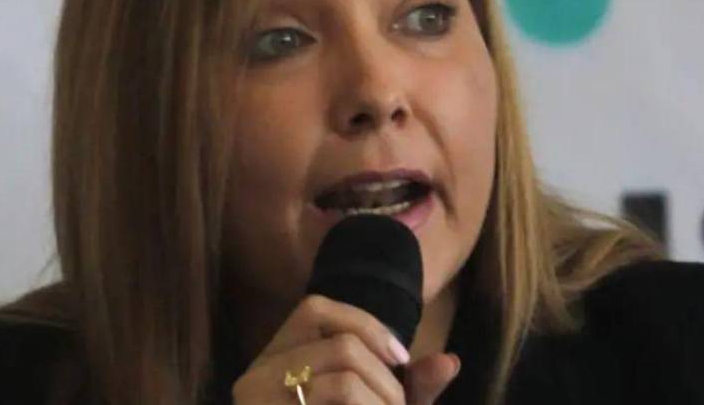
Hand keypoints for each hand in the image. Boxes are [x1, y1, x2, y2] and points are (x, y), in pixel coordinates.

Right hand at [229, 294, 459, 403]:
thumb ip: (413, 387)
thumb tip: (450, 362)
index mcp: (273, 360)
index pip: (315, 308)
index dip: (367, 325)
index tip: (401, 359)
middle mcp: (253, 380)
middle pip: (341, 348)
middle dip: (387, 381)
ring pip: (342, 381)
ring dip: (383, 402)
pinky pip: (337, 397)